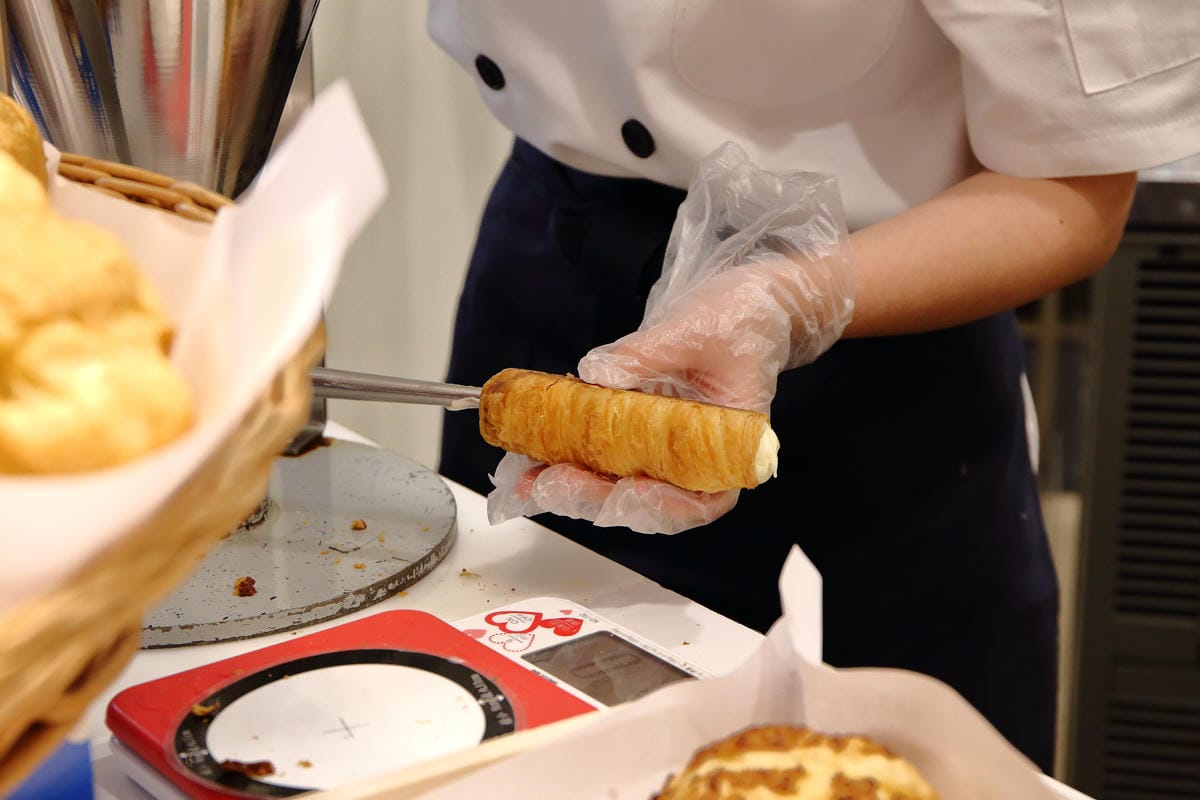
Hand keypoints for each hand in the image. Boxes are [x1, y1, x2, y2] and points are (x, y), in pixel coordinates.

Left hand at [485, 142, 854, 534]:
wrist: (745, 305)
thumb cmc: (741, 318)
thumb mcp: (696, 329)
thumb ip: (647, 354)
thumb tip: (597, 373)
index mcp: (732, 447)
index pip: (704, 500)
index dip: (666, 506)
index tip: (629, 490)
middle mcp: (697, 460)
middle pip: (651, 502)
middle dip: (597, 499)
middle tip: (550, 484)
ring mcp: (665, 450)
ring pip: (620, 487)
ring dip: (573, 487)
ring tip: (526, 479)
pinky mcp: (638, 434)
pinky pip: (603, 457)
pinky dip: (567, 460)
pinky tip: (530, 459)